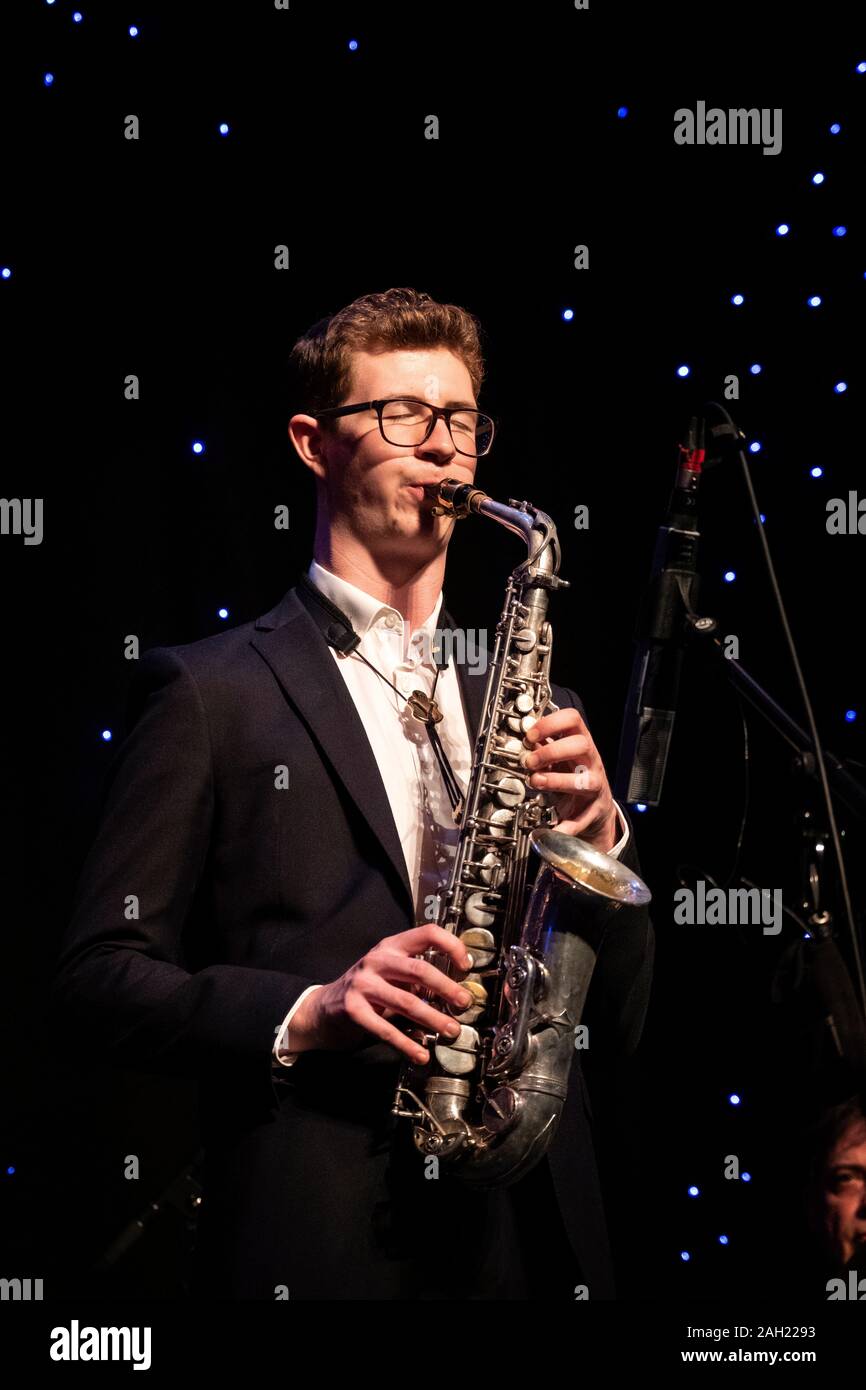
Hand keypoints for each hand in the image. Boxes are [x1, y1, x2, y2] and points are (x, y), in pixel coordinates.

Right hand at [289, 924, 473, 1063]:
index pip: (427, 933)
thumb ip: (418, 978)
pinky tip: (420, 1053)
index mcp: (391, 946)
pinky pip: (386, 1028)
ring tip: (451, 1030)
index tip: (466, 966)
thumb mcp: (391, 973)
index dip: (451, 946)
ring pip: (407, 1001)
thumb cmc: (366, 990)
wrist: (322, 1008)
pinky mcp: (354, 1009)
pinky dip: (407, 1043)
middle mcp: (377, 960)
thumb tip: (456, 992)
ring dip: (434, 1018)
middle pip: (420, 969)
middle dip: (447, 988)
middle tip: (464, 1003)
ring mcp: (363, 984)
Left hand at [523, 707, 618, 853]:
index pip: (573, 720)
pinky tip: (554, 828)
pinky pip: (582, 819)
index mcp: (581, 743)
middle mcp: (590, 762)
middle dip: (552, 751)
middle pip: (581, 745)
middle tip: (530, 762)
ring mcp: (594, 785)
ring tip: (536, 782)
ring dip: (557, 781)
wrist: (594, 807)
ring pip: (584, 781)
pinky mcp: (593, 810)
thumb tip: (521, 740)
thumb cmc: (573, 776)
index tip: (531, 735)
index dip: (550, 723)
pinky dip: (567, 825)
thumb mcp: (559, 757)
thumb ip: (542, 747)